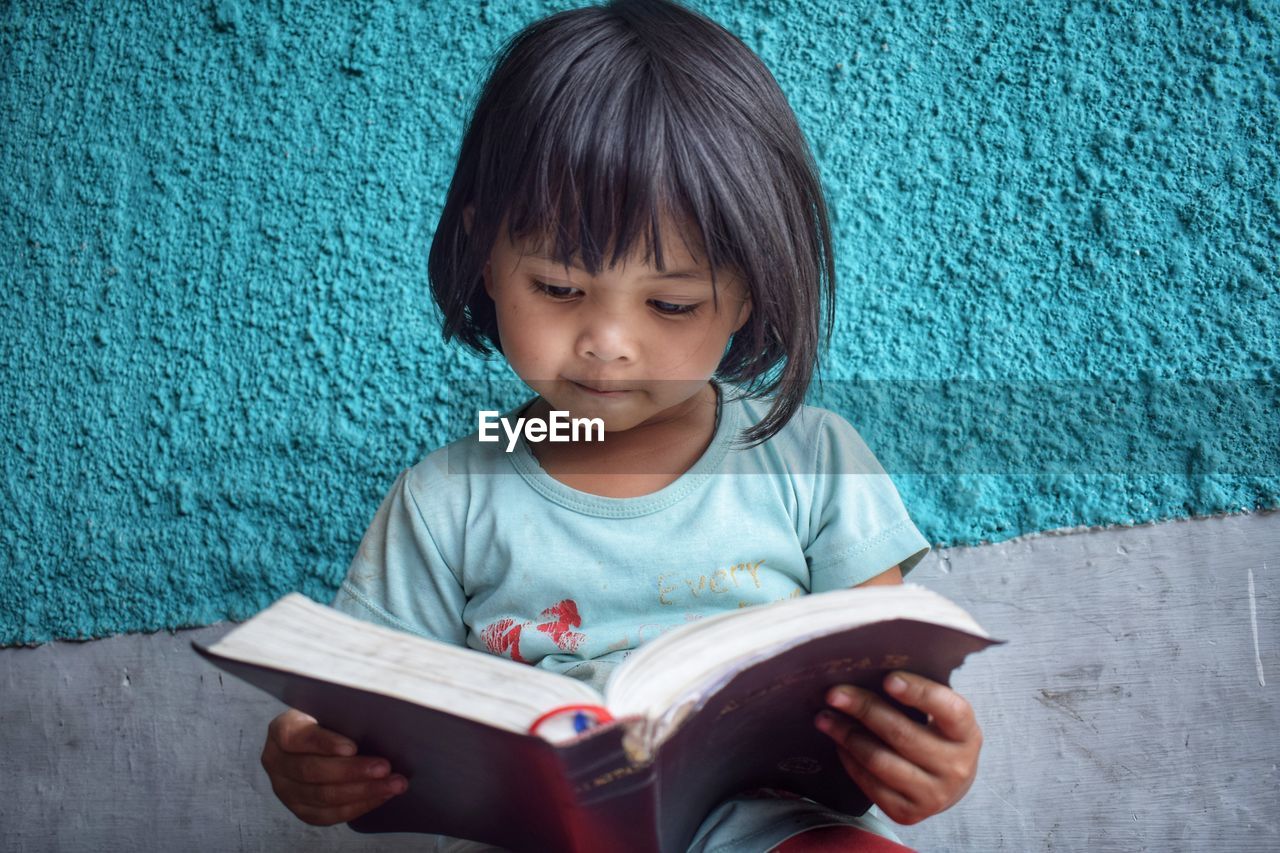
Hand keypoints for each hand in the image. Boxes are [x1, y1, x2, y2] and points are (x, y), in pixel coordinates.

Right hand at [261, 708, 408, 825]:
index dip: (325, 744)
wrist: (321, 740)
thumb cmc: (332, 718)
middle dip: (353, 771)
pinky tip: (380, 796)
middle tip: (385, 767)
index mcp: (282, 730)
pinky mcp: (300, 809)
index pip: (297, 738)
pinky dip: (358, 806)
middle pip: (312, 771)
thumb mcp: (331, 707)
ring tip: (393, 784)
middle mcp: (277, 762)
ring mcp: (285, 790)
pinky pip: (329, 815)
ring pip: (323, 796)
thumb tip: (377, 717)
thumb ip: (344, 712)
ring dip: (363, 792)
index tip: (353, 747)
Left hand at [815, 672, 980, 824]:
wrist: (948, 783)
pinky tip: (839, 743)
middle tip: (834, 694)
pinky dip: (849, 760)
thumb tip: (867, 670)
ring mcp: (933, 795)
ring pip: (879, 760)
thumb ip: (917, 694)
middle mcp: (956, 768)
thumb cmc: (937, 735)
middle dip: (863, 709)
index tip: (888, 679)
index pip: (948, 710)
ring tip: (825, 718)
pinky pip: (870, 784)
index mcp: (967, 734)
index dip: (919, 693)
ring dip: (846, 735)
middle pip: (901, 734)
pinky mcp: (909, 813)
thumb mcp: (940, 714)